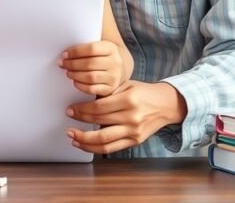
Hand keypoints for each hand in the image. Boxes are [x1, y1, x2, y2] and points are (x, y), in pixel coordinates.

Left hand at [59, 40, 126, 96]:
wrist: (118, 71)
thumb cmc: (102, 57)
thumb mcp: (100, 47)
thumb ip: (86, 46)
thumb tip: (66, 49)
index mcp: (111, 48)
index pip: (92, 48)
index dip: (76, 51)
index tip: (64, 54)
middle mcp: (115, 62)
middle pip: (90, 63)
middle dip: (72, 64)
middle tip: (62, 64)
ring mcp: (114, 77)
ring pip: (91, 77)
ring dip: (75, 75)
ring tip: (68, 73)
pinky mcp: (110, 89)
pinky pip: (92, 89)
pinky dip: (81, 86)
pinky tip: (75, 82)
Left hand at [65, 81, 186, 154]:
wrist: (166, 105)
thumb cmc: (144, 93)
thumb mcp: (126, 86)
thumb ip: (107, 93)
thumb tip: (84, 100)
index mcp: (128, 99)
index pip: (98, 107)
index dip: (81, 110)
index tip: (71, 109)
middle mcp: (131, 117)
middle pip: (99, 122)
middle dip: (80, 121)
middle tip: (68, 118)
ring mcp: (133, 131)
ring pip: (103, 140)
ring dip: (84, 140)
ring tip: (72, 136)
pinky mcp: (135, 141)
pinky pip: (111, 149)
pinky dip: (95, 148)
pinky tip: (85, 144)